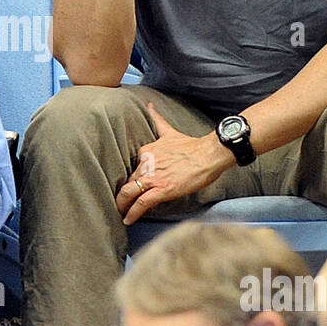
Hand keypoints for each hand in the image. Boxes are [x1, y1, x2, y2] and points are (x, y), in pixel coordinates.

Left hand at [115, 104, 227, 224]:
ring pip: (129, 193)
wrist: (208, 154)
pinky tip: (128, 219)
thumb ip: (157, 120)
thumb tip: (149, 105)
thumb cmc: (193, 146)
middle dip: (121, 195)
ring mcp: (153, 177)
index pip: (132, 169)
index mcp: (146, 151)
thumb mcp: (168, 131)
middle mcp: (146, 163)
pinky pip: (141, 203)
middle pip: (128, 182)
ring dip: (122, 206)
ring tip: (120, 214)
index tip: (127, 190)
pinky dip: (132, 213)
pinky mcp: (162, 189)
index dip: (130, 181)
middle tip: (117, 206)